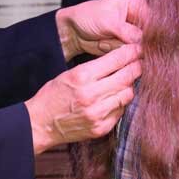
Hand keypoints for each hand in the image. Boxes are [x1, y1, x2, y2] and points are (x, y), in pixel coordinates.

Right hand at [24, 43, 140, 154]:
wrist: (40, 124)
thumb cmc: (53, 96)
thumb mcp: (69, 73)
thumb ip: (94, 68)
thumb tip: (120, 59)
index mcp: (82, 76)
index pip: (116, 60)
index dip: (130, 53)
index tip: (136, 50)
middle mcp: (91, 95)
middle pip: (126, 77)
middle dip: (135, 67)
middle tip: (138, 63)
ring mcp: (97, 113)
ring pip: (127, 95)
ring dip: (129, 86)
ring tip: (125, 81)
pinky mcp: (100, 128)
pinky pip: (120, 111)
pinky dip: (120, 103)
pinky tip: (115, 98)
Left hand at [56, 0, 147, 59]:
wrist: (74, 30)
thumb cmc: (88, 17)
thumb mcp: (108, 22)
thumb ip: (128, 32)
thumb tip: (143, 42)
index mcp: (137, 3)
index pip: (152, 19)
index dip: (150, 32)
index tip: (139, 40)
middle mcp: (139, 17)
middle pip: (150, 35)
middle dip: (136, 42)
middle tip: (117, 39)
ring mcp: (134, 33)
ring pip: (141, 47)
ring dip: (125, 48)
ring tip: (107, 39)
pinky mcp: (128, 46)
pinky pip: (132, 54)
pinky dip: (120, 54)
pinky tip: (107, 45)